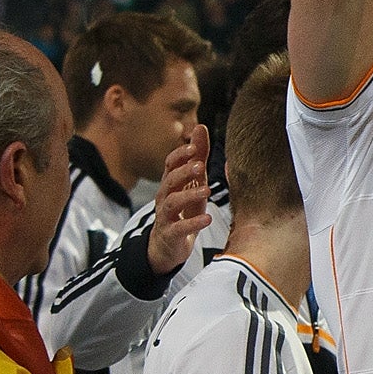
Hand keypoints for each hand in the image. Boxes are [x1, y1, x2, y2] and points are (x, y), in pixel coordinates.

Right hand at [147, 126, 213, 274]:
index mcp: (170, 184)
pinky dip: (193, 223)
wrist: (167, 246)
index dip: (180, 155)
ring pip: (172, 203)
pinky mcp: (171, 235)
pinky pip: (179, 228)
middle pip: (169, 181)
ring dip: (189, 195)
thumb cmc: (182, 210)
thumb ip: (197, 157)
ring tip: (208, 190)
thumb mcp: (192, 183)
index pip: (170, 164)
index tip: (194, 147)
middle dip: (183, 172)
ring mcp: (165, 217)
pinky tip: (207, 219)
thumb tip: (200, 128)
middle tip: (199, 166)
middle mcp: (164, 198)